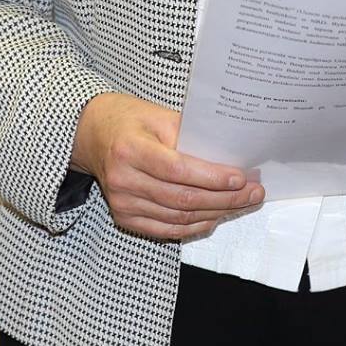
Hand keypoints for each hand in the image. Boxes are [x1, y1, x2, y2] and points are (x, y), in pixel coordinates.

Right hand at [71, 93, 263, 239]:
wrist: (93, 135)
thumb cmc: (130, 121)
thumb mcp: (158, 116)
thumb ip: (190, 136)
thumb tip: (228, 157)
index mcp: (130, 149)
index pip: (178, 170)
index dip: (212, 178)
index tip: (240, 178)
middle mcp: (123, 180)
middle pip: (182, 199)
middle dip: (224, 199)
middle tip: (253, 193)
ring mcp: (123, 203)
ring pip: (179, 218)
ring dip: (215, 213)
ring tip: (241, 204)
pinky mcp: (125, 218)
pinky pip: (167, 230)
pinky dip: (195, 226)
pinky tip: (215, 216)